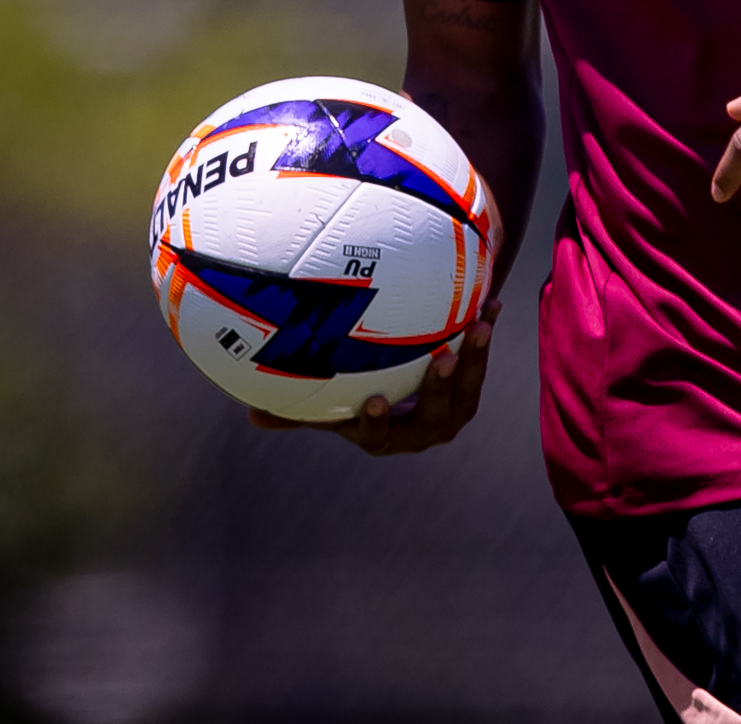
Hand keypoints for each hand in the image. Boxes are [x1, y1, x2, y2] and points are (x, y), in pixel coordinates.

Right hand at [247, 297, 498, 454]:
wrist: (405, 387)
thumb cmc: (357, 395)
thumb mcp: (329, 402)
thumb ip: (297, 408)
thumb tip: (249, 414)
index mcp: (381, 437)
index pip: (378, 435)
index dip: (376, 422)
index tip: (373, 399)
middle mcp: (419, 433)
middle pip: (434, 416)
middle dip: (440, 389)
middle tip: (444, 358)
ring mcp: (449, 415)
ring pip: (466, 392)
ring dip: (475, 359)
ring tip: (479, 325)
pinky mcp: (470, 392)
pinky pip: (480, 365)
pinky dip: (483, 338)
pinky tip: (491, 304)